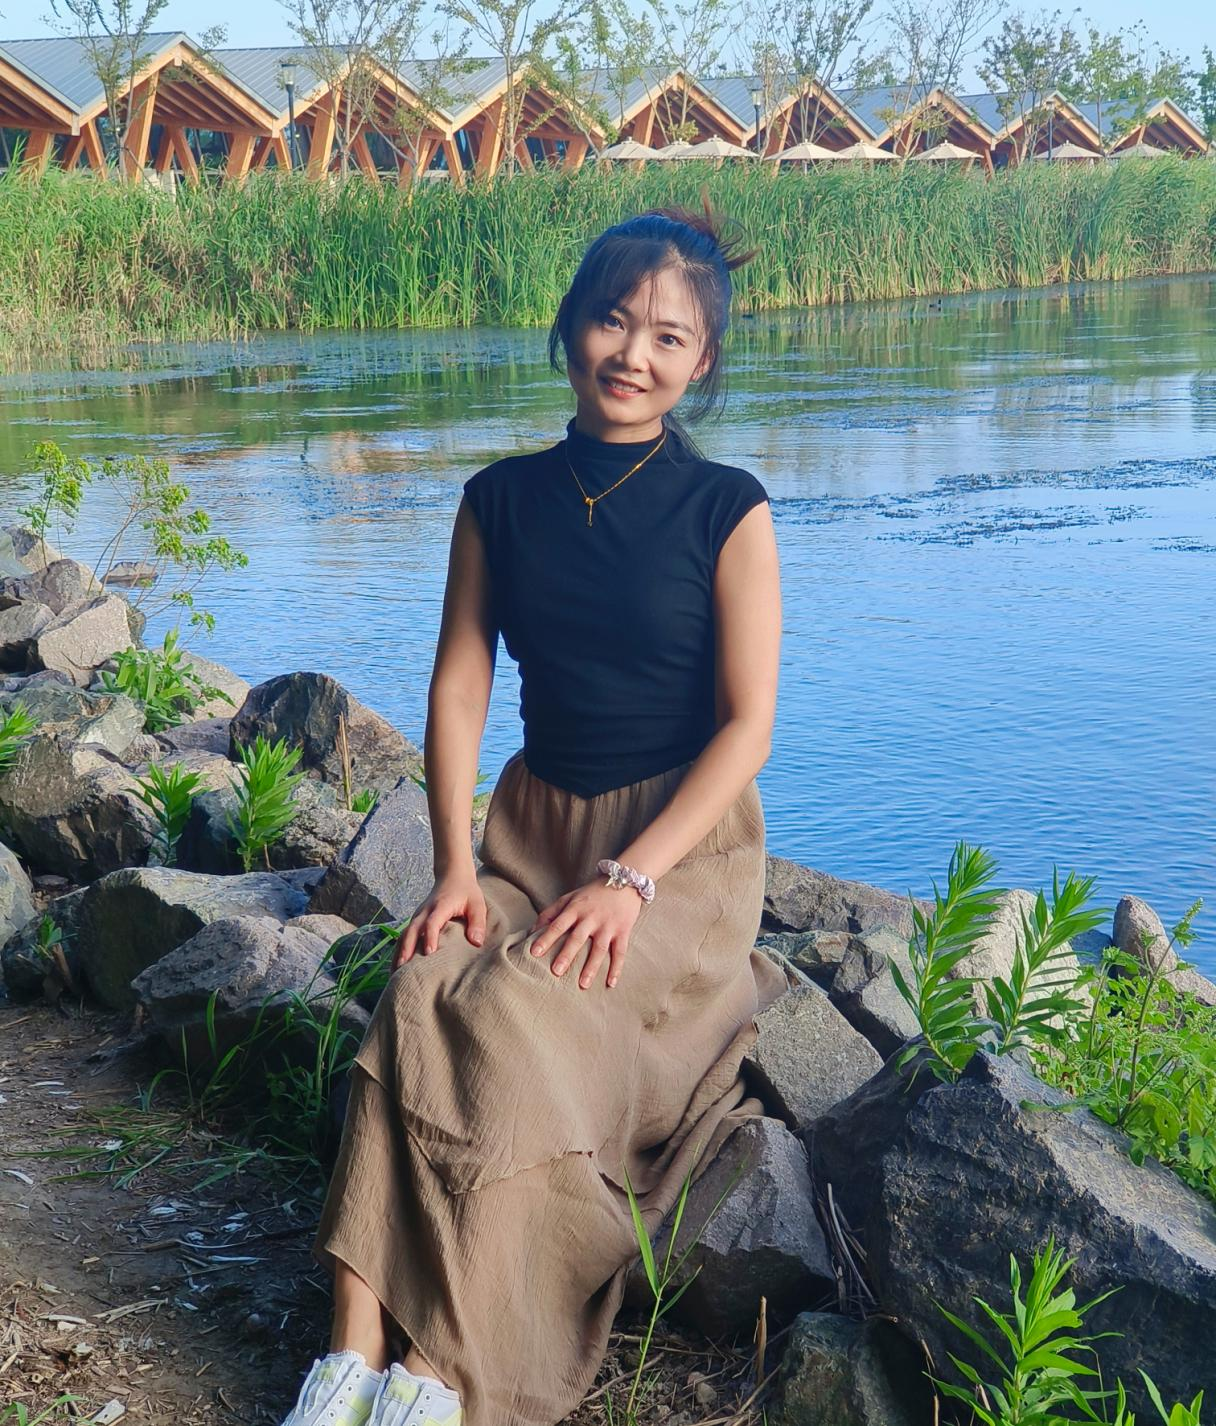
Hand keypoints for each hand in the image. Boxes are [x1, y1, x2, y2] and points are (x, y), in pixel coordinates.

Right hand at [395, 870, 486, 969]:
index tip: (429, 952)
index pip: (432, 922)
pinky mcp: (416, 920)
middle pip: (412, 930)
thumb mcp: (477, 904)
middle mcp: (425, 911)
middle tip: (403, 968)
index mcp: (440, 906)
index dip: (430, 936)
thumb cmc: (466, 892)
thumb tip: (476, 942)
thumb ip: (477, 922)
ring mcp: (418, 915)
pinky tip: (397, 966)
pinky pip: (404, 935)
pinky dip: (399, 949)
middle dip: (407, 948)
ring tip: (396, 973)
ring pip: (405, 934)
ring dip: (399, 951)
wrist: (452, 875)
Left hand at [528, 878, 643, 989]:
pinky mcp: (623, 931)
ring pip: (599, 948)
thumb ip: (550, 913)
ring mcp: (608, 925)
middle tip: (556, 972)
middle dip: (567, 955)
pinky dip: (616, 968)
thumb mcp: (569, 897)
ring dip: (591, 967)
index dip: (546, 938)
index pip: (558, 925)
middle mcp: (591, 917)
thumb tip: (532, 931)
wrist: (625, 881)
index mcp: (575, 909)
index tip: (534, 952)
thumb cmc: (592, 893)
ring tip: (583, 984)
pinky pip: (620, 952)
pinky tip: (610, 983)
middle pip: (577, 938)